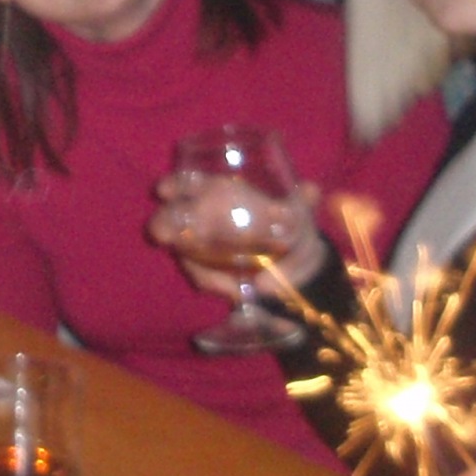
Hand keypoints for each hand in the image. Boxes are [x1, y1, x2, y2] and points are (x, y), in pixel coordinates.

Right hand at [148, 175, 328, 298]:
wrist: (296, 261)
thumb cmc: (289, 226)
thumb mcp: (298, 213)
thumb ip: (302, 203)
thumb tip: (312, 190)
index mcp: (219, 192)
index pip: (187, 184)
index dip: (174, 185)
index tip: (164, 191)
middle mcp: (202, 217)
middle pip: (171, 218)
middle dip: (165, 225)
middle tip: (163, 234)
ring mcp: (200, 245)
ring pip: (185, 252)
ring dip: (200, 267)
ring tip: (227, 283)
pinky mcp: (206, 271)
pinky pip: (202, 276)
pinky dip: (217, 283)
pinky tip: (238, 291)